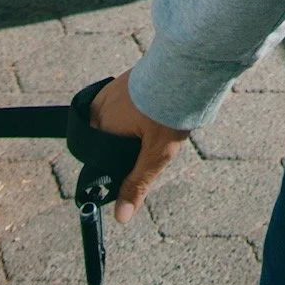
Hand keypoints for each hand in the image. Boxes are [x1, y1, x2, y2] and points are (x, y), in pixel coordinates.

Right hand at [90, 70, 187, 223]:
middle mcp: (99, 106)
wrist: (186, 67)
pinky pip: (124, 104)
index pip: (98, 156)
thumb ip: (136, 183)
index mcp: (100, 125)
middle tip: (153, 137)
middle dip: (127, 145)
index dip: (117, 164)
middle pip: (108, 138)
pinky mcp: (124, 80)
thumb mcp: (155, 154)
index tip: (137, 160)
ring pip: (116, 121)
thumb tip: (120, 217)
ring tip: (156, 121)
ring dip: (132, 126)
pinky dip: (137, 110)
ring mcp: (111, 89)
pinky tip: (154, 109)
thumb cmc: (168, 110)